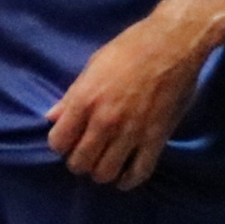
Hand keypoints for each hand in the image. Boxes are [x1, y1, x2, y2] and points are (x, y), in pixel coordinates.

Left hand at [44, 5, 221, 190]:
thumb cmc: (130, 48)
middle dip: (79, 161)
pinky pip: (139, 172)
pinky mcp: (156, 138)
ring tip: (105, 162)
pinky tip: (125, 175)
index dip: (61, 144)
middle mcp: (105, 121)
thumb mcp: (93, 66)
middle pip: (80, 163)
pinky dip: (129, 180)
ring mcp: (131, 132)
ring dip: (102, 172)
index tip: (69, 139)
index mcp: (85, 100)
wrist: (173, 43)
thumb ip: (72, 96)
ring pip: (105, 173)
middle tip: (88, 152)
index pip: (58, 143)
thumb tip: (51, 117)